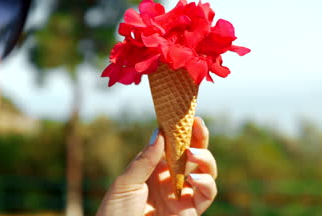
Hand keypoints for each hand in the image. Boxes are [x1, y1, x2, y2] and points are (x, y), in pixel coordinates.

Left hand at [96, 117, 216, 215]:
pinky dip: (206, 184)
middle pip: (194, 155)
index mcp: (155, 168)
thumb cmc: (115, 212)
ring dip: (204, 159)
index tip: (189, 117)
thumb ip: (146, 159)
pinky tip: (194, 179)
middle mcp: (171, 179)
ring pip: (206, 172)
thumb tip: (160, 133)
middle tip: (198, 126)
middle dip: (199, 139)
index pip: (174, 145)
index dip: (183, 131)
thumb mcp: (126, 182)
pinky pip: (206, 195)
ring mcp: (182, 195)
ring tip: (191, 155)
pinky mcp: (190, 213)